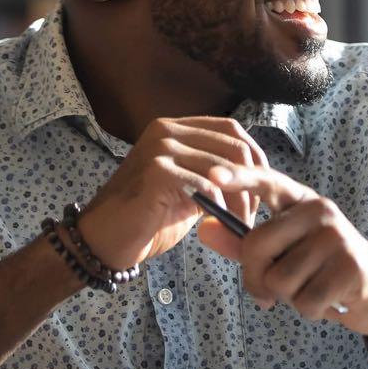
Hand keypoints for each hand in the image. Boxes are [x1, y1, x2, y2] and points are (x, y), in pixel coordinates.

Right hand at [77, 117, 268, 269]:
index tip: (263, 188)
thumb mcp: (188, 188)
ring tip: (238, 224)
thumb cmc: (148, 218)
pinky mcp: (157, 171)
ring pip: (224, 167)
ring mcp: (160, 148)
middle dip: (252, 182)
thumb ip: (214, 173)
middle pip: (234, 146)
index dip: (255, 157)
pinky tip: (217, 223)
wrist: (104, 240)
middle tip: (252, 214)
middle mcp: (167, 129)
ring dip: (239, 200)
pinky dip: (219, 207)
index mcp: (175, 128)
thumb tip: (253, 173)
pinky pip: (206, 185)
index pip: (231, 129)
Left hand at [198, 164, 367, 344]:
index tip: (212, 175)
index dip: (239, 178)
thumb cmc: (325, 272)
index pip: (267, 182)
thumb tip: (204, 229)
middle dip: (256, 280)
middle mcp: (319, 211)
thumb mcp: (286, 254)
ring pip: (279, 280)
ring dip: (290, 299)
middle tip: (273, 292)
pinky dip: (311, 311)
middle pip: (257, 246)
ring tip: (313, 290)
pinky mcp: (351, 267)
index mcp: (301, 202)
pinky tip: (329, 301)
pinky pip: (304, 300)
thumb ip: (244, 244)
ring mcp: (337, 237)